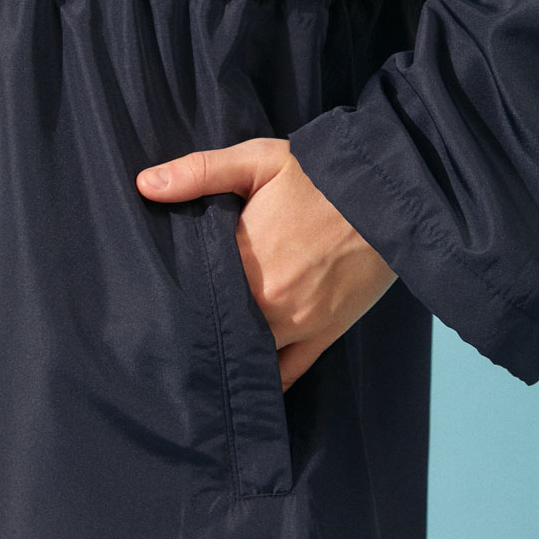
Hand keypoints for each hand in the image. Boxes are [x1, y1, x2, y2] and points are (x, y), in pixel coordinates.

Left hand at [135, 137, 397, 391]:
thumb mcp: (258, 160)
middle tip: (166, 331)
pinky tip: (241, 379)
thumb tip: (145, 184)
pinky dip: (263, 378)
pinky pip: (287, 374)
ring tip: (198, 354)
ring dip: (226, 354)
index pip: (192, 295)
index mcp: (245, 262)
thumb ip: (200, 172)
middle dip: (194, 329)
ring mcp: (299, 325)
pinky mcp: (325, 334)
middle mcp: (269, 304)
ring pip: (248, 356)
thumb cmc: (321, 174)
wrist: (392, 193)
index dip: (170, 299)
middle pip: (216, 331)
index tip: (151, 301)